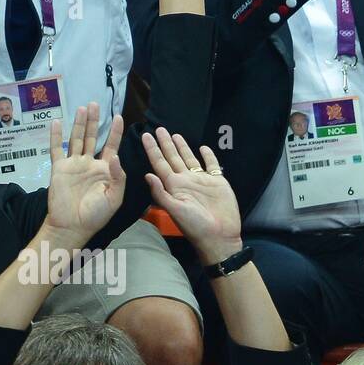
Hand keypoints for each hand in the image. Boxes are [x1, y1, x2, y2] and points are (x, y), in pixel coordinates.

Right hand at [45, 103, 125, 244]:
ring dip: (79, 124)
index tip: (118, 116)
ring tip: (82, 108)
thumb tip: (115, 156)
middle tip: (96, 104)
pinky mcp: (59, 168)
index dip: (115, 132)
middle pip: (93, 137)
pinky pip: (57, 149)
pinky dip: (56, 136)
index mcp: (105, 170)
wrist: (72, 225)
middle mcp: (89, 164)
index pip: (111, 146)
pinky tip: (57, 122)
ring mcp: (73, 165)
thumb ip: (117, 177)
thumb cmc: (96, 215)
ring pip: (77, 139)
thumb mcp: (114, 197)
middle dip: (95, 121)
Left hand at [141, 128, 242, 266]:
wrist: (219, 236)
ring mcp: (201, 180)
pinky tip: (203, 147)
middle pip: (172, 157)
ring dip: (182, 147)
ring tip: (174, 134)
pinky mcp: (217, 182)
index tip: (145, 135)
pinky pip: (211, 165)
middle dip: (165, 143)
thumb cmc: (194, 225)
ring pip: (189, 158)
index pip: (159, 163)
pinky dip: (208, 156)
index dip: (152, 149)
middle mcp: (185, 180)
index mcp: (173, 185)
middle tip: (158, 128)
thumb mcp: (174, 209)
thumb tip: (147, 174)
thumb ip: (160, 193)